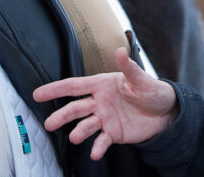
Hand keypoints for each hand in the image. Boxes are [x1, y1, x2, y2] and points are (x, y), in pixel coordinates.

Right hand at [33, 47, 177, 160]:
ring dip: (78, 131)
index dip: (56, 89)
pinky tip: (95, 152)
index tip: (38, 93)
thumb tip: (120, 51)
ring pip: (85, 125)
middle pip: (75, 108)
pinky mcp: (113, 133)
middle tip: (49, 123)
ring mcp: (105, 118)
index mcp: (102, 85)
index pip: (75, 86)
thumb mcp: (141, 79)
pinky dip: (97, 147)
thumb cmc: (152, 91)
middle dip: (61, 115)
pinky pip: (101, 140)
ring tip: (74, 137)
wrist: (166, 112)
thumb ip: (129, 68)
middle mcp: (100, 102)